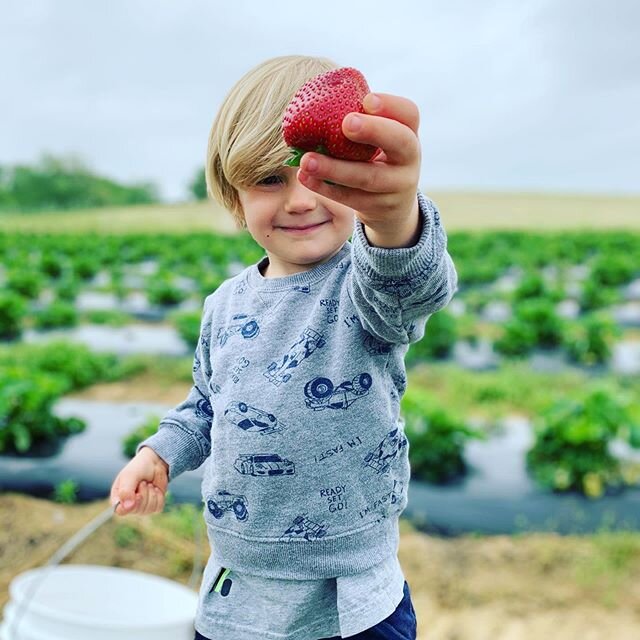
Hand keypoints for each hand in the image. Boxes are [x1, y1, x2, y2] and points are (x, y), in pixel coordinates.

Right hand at [110, 446, 168, 515]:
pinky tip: (156, 489)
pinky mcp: (154, 506)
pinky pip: (158, 508)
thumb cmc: (139, 467)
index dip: (130, 505)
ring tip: (149, 484)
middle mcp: (128, 505)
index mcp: (118, 498)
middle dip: (144, 494)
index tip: (137, 494)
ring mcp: (142, 507)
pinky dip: (159, 497)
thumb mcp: (130, 475)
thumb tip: (128, 507)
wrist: (155, 462)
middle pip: (137, 510)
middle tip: (143, 482)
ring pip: (148, 510)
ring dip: (151, 494)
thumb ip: (126, 491)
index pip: (120, 511)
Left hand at [296, 92, 420, 234]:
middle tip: (346, 123)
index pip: (409, 114)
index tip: (367, 99)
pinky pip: (350, 198)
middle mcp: (409, 160)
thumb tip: (317, 101)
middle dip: (373, 131)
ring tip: (306, 160)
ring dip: (334, 169)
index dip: (391, 105)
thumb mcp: (380, 141)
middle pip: (400, 142)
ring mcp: (397, 187)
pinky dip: (325, 188)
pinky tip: (305, 177)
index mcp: (409, 134)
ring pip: (367, 177)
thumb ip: (362, 123)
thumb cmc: (376, 160)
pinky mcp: (379, 208)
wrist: (392, 207)